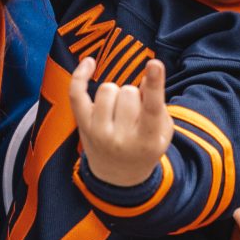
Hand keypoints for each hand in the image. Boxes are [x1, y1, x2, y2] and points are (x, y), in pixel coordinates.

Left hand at [72, 54, 171, 190]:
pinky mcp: (82, 125)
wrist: (118, 177)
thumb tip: (145, 78)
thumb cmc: (145, 147)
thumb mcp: (163, 133)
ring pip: (107, 89)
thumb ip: (158, 105)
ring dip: (116, 94)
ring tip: (119, 111)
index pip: (152, 108)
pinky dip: (80, 76)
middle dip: (135, 95)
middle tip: (135, 113)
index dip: (154, 85)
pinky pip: (77, 93)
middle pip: (128, 92)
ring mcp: (98, 132)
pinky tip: (89, 62)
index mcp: (148, 140)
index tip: (154, 64)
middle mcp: (121, 137)